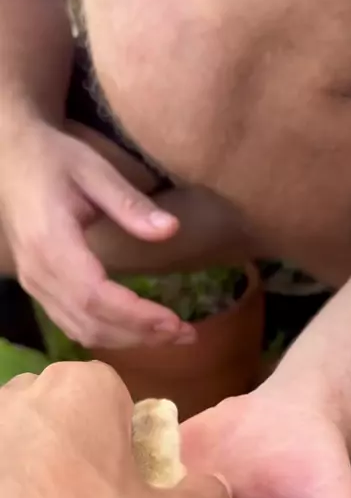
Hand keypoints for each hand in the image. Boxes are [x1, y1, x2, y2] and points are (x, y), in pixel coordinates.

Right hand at [0, 121, 194, 348]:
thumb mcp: (94, 169)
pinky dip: (110, 335)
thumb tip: (171, 230)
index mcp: (51, 244)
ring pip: (83, 331)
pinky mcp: (40, 289)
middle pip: (92, 323)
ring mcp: (36, 285)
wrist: (10, 157)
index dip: (136, 316)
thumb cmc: (52, 158)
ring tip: (172, 335)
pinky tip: (140, 331)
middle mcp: (39, 273)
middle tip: (187, 334)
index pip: (95, 297)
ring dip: (129, 340)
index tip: (175, 321)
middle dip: (142, 334)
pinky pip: (73, 325)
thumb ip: (130, 203)